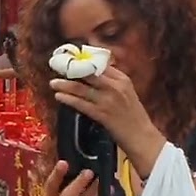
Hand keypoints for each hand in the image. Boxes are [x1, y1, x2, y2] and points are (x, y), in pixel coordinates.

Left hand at [50, 65, 165, 175]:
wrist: (141, 136)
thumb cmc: (132, 115)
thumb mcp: (126, 92)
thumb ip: (112, 81)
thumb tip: (93, 72)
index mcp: (122, 79)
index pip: (100, 64)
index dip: (83, 61)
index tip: (71, 60)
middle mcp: (115, 87)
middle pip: (88, 73)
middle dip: (71, 70)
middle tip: (58, 68)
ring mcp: (108, 100)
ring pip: (81, 88)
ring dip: (64, 85)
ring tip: (53, 83)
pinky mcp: (102, 114)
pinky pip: (80, 104)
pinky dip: (68, 99)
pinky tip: (59, 96)